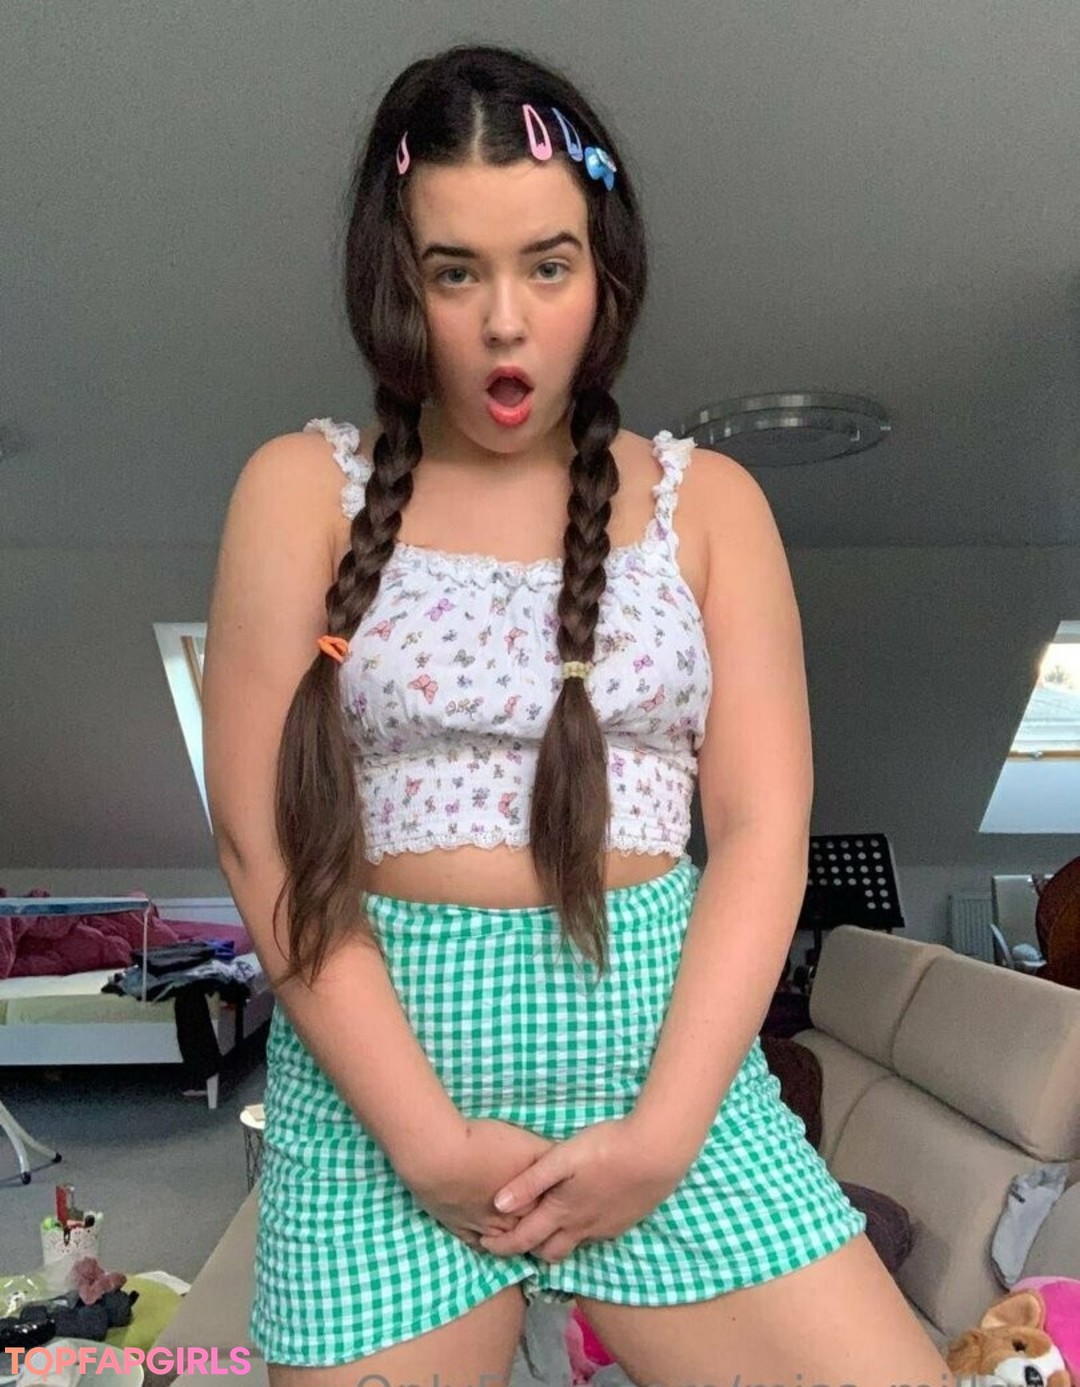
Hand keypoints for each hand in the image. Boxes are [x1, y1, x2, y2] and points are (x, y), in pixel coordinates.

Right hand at [404, 1117, 555, 1249]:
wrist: (438, 1156)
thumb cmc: (484, 1145)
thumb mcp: (526, 1142)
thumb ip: (546, 1154)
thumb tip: (563, 1161)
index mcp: (530, 1202)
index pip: (553, 1211)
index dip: (559, 1206)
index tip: (565, 1202)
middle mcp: (511, 1222)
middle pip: (532, 1230)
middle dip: (541, 1225)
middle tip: (547, 1218)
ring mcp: (484, 1228)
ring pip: (508, 1242)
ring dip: (517, 1238)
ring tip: (523, 1228)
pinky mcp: (460, 1228)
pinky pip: (481, 1245)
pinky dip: (489, 1243)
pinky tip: (494, 1239)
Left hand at [476, 1114, 687, 1263]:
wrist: (656, 1154)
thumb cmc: (605, 1149)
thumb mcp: (562, 1158)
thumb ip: (530, 1181)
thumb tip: (497, 1204)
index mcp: (563, 1212)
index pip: (525, 1240)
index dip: (502, 1246)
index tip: (484, 1244)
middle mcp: (582, 1228)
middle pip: (549, 1253)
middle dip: (529, 1250)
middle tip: (514, 1238)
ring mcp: (606, 1227)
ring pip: (574, 1246)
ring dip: (555, 1242)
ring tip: (544, 1227)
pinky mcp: (624, 1221)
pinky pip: (594, 1237)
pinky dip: (578, 1232)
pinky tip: (580, 1213)